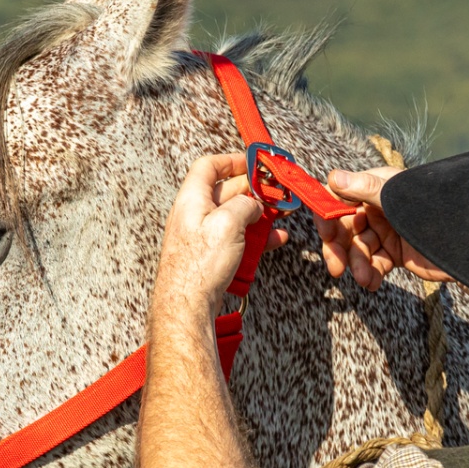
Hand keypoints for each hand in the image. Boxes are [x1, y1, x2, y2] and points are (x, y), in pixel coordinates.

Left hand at [154, 154, 288, 320]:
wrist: (187, 306)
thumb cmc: (199, 266)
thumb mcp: (228, 223)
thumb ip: (244, 204)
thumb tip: (253, 203)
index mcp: (192, 199)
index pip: (208, 166)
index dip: (232, 161)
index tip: (254, 163)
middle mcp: (194, 214)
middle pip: (227, 191)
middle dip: (255, 190)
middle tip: (278, 193)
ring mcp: (202, 235)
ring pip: (235, 216)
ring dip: (260, 214)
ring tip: (282, 215)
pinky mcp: (210, 255)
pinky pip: (236, 238)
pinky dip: (255, 236)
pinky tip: (274, 240)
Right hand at [316, 167, 451, 290]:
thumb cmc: (442, 211)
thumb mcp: (401, 199)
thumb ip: (367, 189)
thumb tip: (334, 177)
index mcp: (376, 187)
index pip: (339, 197)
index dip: (327, 215)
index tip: (325, 234)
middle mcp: (377, 207)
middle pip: (343, 228)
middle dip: (339, 249)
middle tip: (336, 268)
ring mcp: (386, 230)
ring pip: (357, 249)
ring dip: (357, 266)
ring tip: (366, 279)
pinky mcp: (394, 252)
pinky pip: (372, 264)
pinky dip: (370, 274)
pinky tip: (374, 283)